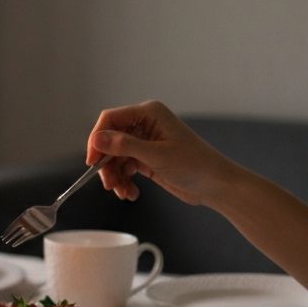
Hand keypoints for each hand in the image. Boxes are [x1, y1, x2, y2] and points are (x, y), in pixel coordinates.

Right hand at [86, 100, 235, 205]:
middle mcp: (145, 124)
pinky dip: (124, 182)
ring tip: (123, 192)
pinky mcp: (147, 159)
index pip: (110, 119)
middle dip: (107, 164)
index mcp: (149, 113)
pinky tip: (131, 193)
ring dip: (115, 176)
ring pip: (116, 157)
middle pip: (110, 141)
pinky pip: (125, 168)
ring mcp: (145, 142)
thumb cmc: (194, 164)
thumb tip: (96, 140)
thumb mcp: (156, 156)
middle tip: (108, 184)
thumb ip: (124, 146)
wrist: (215, 185)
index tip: (92, 161)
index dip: (97, 139)